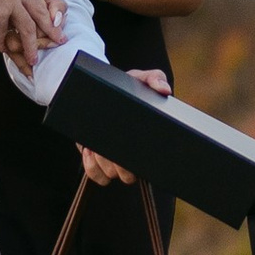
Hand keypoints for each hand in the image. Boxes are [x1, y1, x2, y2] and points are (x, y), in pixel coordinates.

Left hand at [77, 67, 171, 185]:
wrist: (102, 88)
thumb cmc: (127, 86)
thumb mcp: (141, 79)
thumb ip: (155, 78)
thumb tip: (165, 90)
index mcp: (146, 141)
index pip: (150, 164)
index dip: (143, 165)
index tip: (133, 152)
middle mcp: (132, 155)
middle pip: (129, 176)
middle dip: (120, 167)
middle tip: (110, 150)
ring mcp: (113, 159)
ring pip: (111, 175)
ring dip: (102, 164)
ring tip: (97, 147)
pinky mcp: (96, 158)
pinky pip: (96, 174)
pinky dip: (91, 167)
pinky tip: (89, 150)